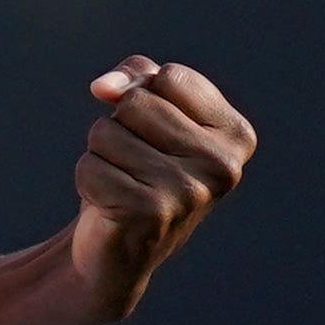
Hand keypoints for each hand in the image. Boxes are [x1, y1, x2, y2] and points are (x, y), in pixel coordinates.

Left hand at [66, 55, 256, 323]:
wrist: (119, 247)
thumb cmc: (136, 168)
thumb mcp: (147, 111)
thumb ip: (135, 77)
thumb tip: (104, 87)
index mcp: (236, 135)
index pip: (169, 77)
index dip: (144, 96)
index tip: (153, 132)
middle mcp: (223, 166)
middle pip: (136, 103)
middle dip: (119, 127)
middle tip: (134, 165)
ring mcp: (190, 193)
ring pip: (106, 132)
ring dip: (101, 155)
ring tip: (123, 184)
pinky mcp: (151, 214)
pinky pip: (90, 166)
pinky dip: (88, 181)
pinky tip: (110, 206)